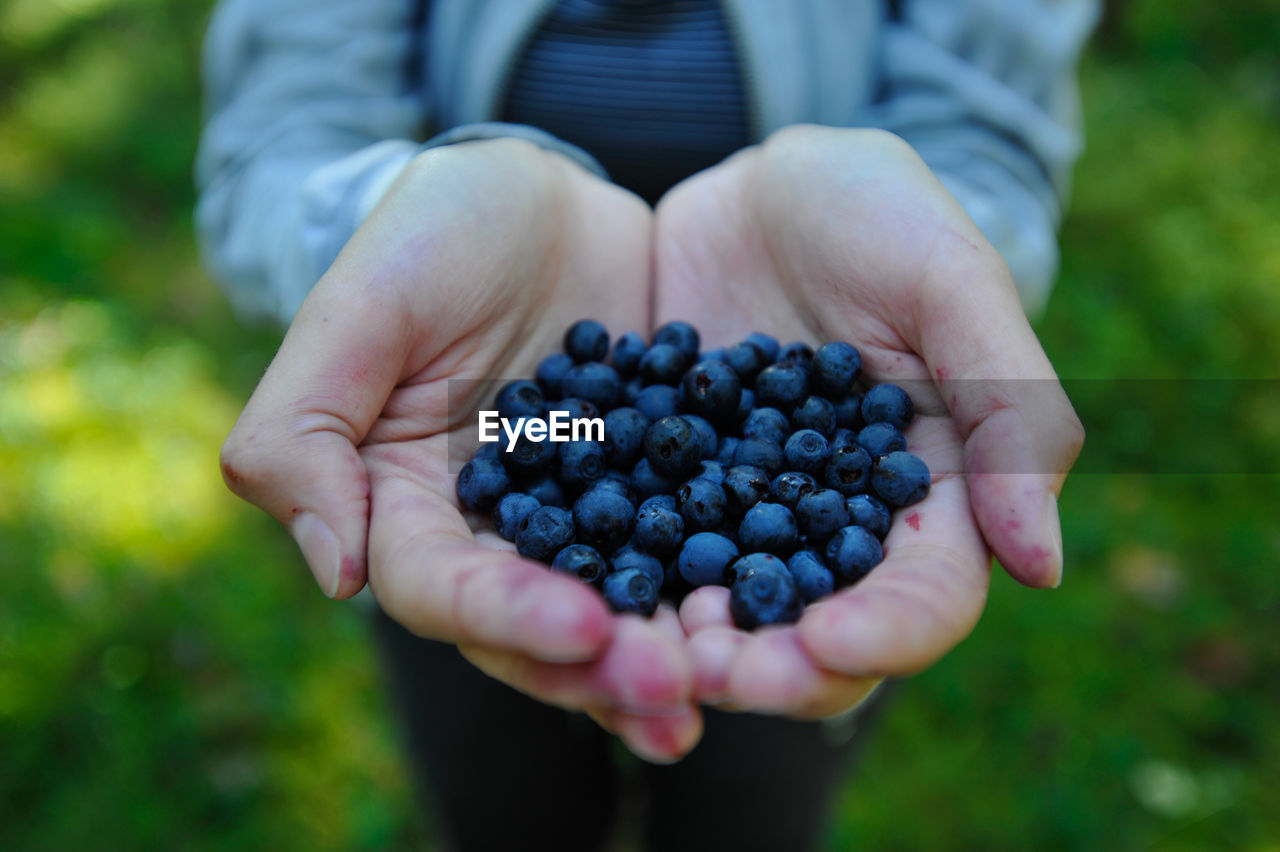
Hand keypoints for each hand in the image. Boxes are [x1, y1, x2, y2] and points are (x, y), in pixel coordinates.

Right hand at [220, 139, 699, 760]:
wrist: (542, 195)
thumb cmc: (434, 233)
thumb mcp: (361, 304)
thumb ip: (308, 427)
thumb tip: (336, 574)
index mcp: (405, 502)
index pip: (438, 587)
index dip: (504, 615)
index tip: (585, 627)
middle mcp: (490, 533)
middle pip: (531, 628)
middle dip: (597, 667)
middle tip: (674, 694)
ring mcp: (577, 520)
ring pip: (612, 610)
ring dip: (664, 657)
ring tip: (724, 686)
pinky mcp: (651, 492)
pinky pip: (686, 549)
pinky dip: (723, 587)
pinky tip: (775, 615)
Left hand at [652, 125, 1083, 716]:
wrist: (765, 180)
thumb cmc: (879, 212)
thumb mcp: (950, 282)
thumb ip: (1009, 410)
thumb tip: (1042, 569)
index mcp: (934, 492)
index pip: (927, 595)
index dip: (886, 632)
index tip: (827, 645)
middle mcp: (843, 523)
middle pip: (825, 631)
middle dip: (776, 667)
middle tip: (714, 671)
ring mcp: (751, 512)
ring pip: (733, 609)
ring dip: (695, 645)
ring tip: (651, 647)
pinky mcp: (674, 486)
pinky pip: (648, 549)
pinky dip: (624, 580)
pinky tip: (587, 590)